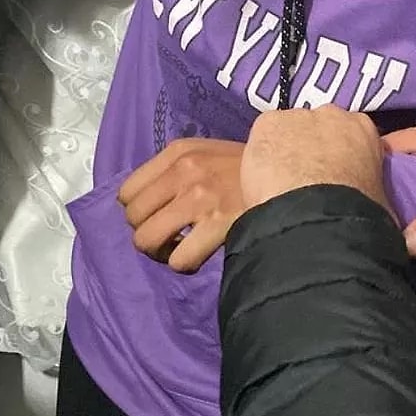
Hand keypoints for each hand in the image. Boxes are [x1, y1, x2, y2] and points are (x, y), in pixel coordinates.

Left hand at [118, 138, 244, 272]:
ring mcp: (200, 198)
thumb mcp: (205, 153)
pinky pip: (179, 259)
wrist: (288, 172)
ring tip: (177, 248)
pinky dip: (183, 264)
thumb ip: (173, 169)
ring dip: (160, 251)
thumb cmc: (243, 167)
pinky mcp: (218, 224)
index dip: (137, 211)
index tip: (155, 217)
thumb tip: (142, 202)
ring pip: (147, 240)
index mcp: (178, 152)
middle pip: (133, 218)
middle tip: (167, 237)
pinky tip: (196, 255)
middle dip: (146, 233)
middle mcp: (184, 172)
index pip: (127, 192)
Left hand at [240, 105, 389, 212]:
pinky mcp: (269, 122)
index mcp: (364, 130)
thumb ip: (371, 188)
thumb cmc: (357, 213)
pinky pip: (264, 136)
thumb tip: (371, 203)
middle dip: (311, 148)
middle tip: (304, 180)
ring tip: (279, 183)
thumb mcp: (379, 200)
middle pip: (317, 127)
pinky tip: (262, 177)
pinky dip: (261, 153)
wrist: (319, 217)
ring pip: (288, 130)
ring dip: (285, 150)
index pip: (351, 135)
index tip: (331, 175)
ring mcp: (298, 116)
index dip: (339, 156)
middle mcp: (332, 114)